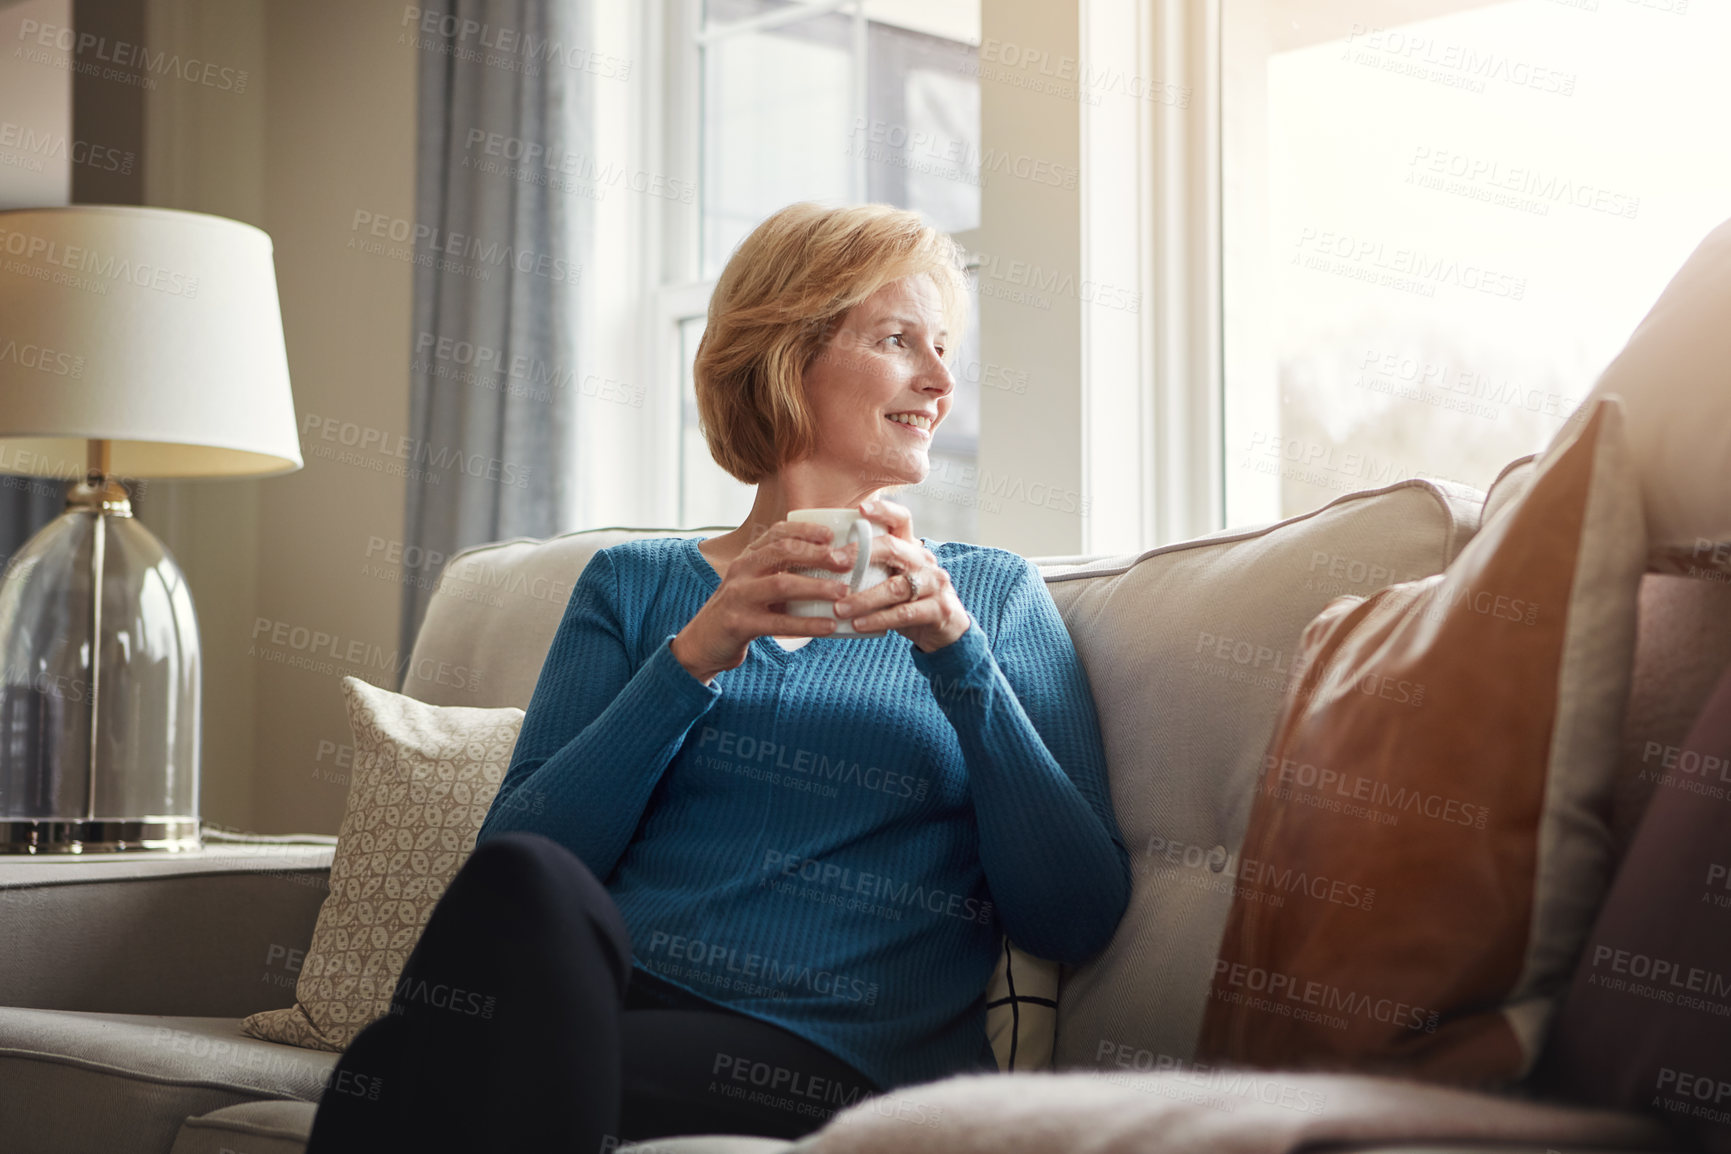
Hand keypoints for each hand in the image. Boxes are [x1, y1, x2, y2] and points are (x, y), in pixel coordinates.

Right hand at [670, 521, 852, 683]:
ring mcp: (738, 596)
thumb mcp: (756, 584)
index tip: (831, 534)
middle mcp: (741, 570)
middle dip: (817, 554)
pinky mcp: (740, 624)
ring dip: (816, 587)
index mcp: (748, 557)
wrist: (703, 643)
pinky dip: (807, 624)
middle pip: (781, 552)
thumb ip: (783, 573)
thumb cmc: (741, 611)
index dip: (805, 530)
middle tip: (846, 561)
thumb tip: (831, 565)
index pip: (777, 532)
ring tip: (843, 592)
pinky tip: (829, 627)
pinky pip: (779, 622)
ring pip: (782, 584)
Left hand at [833, 496, 971, 652]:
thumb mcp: (893, 578)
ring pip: (894, 587)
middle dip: (860, 554)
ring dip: (863, 599)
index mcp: (912, 548)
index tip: (860, 508)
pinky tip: (858, 625)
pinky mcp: (939, 609)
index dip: (883, 510)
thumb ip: (870, 568)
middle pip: (893, 547)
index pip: (901, 519)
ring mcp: (934, 584)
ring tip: (839, 608)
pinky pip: (903, 613)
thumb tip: (824, 561)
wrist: (946, 629)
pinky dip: (878, 619)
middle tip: (834, 562)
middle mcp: (924, 561)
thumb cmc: (909, 601)